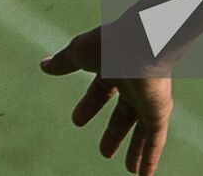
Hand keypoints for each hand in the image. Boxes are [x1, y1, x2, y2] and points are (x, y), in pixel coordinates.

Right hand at [41, 26, 174, 174]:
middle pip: (124, 114)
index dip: (89, 105)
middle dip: (114, 132)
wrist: (143, 40)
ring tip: (130, 170)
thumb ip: (64, 62)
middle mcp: (133, 84)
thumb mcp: (80, 53)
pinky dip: (151, 158)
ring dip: (136, 150)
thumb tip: (43, 65)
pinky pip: (155, 140)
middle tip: (105, 151)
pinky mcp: (159, 111)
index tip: (77, 120)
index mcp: (114, 67)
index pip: (100, 90)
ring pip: (143, 130)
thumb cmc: (111, 41)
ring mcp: (148, 99)